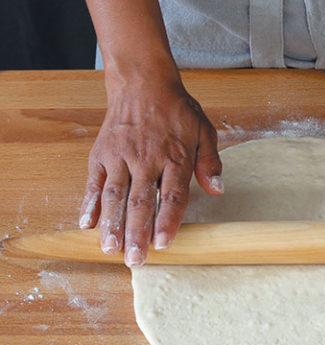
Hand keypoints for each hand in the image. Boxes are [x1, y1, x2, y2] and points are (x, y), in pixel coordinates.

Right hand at [77, 77, 222, 266]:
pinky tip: (86, 224)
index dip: (168, 221)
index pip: (172, 195)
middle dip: (137, 233)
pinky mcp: (101, 154)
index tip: (164, 244)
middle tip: (135, 260)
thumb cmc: (177, 111)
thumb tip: (218, 190)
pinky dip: (89, 203)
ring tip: (110, 249)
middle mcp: (146, 159)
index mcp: (174, 157)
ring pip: (115, 195)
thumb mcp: (204, 131)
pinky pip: (94, 182)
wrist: (143, 84)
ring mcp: (121, 156)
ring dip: (111, 224)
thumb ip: (210, 162)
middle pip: (141, 201)